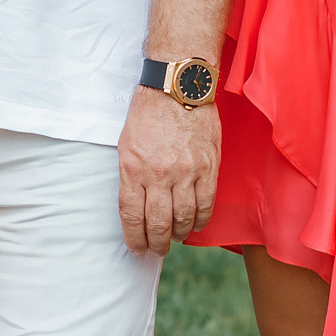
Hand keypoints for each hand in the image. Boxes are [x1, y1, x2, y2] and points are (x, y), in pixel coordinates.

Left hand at [116, 84, 219, 254]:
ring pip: (183, 218)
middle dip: (156, 243)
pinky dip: (200, 220)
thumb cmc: (149, 113)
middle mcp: (159, 173)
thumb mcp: (127, 144)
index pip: (132, 216)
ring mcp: (186, 172)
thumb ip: (132, 176)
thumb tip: (136, 208)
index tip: (136, 248)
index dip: (134, 238)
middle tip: (157, 249)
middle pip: (158, 223)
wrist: (178, 85)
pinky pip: (206, 204)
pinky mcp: (208, 167)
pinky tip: (194, 224)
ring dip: (178, 234)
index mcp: (133, 168)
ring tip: (174, 237)